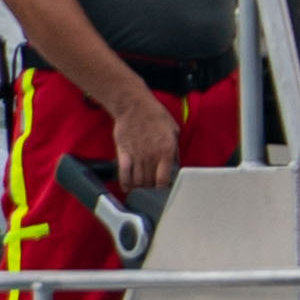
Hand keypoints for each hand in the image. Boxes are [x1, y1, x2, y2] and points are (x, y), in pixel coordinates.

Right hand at [108, 83, 182, 197]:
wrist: (133, 105)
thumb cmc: (155, 115)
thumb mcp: (174, 130)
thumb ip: (175, 150)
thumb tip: (176, 165)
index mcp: (166, 151)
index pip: (164, 179)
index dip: (164, 189)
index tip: (165, 191)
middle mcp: (150, 156)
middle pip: (150, 182)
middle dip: (152, 190)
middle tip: (153, 193)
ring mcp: (136, 155)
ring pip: (137, 180)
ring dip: (139, 188)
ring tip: (142, 192)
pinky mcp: (122, 153)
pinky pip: (123, 173)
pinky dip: (125, 183)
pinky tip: (127, 188)